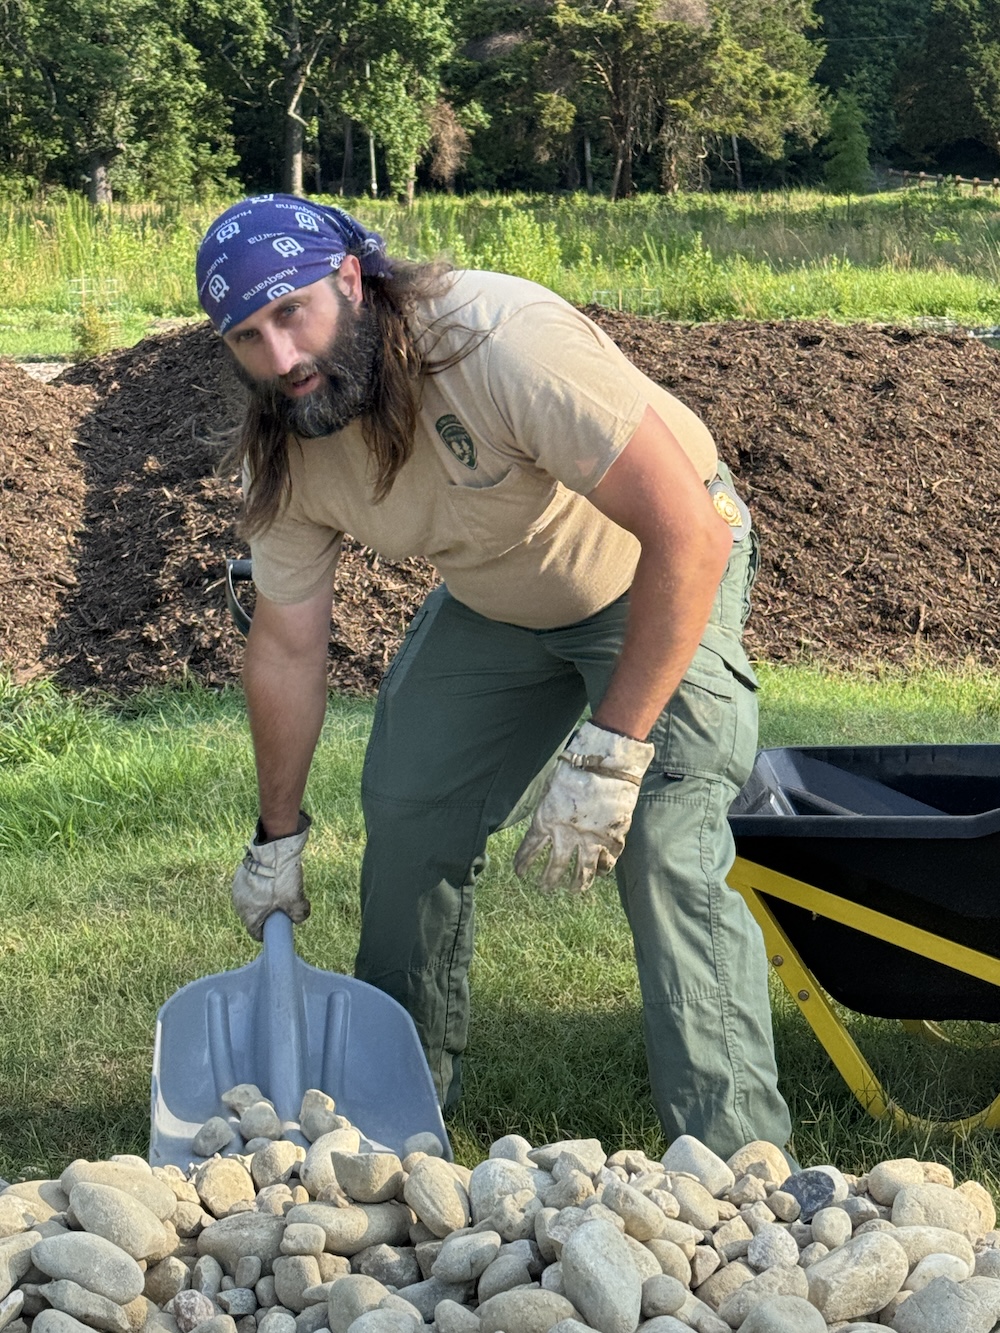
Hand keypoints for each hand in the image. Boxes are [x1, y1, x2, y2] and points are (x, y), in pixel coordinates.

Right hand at [232, 814, 311, 939]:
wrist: (272, 848)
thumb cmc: (281, 878)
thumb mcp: (296, 901)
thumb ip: (299, 915)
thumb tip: (298, 917)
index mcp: (248, 914)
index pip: (256, 933)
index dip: (269, 932)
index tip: (279, 926)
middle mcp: (239, 902)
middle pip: (254, 915)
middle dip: (268, 913)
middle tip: (282, 905)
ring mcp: (238, 886)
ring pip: (252, 898)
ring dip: (264, 897)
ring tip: (279, 888)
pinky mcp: (241, 871)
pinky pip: (251, 884)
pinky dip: (261, 883)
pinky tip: (273, 876)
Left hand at [513, 722, 653, 892]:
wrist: (606, 763)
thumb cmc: (575, 767)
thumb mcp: (550, 787)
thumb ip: (547, 807)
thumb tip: (545, 818)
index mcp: (546, 820)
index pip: (529, 849)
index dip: (523, 863)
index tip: (519, 872)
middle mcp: (566, 835)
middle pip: (555, 867)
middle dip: (547, 881)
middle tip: (544, 888)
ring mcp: (591, 839)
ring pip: (582, 871)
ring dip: (576, 883)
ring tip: (573, 890)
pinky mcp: (612, 838)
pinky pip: (607, 861)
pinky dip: (603, 868)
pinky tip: (600, 872)